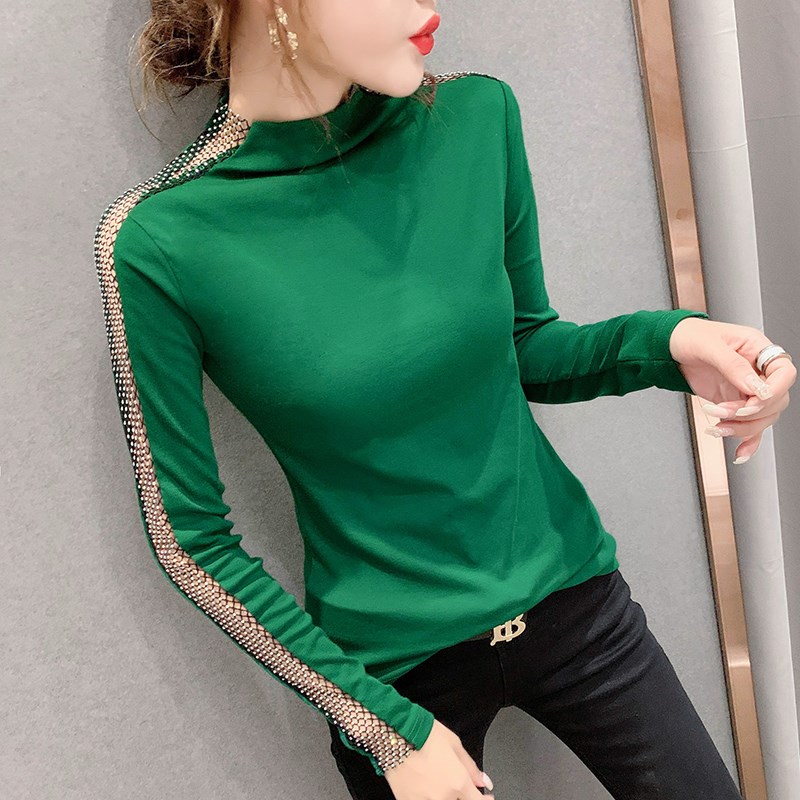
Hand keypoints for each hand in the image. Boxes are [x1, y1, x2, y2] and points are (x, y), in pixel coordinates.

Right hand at [384, 718, 494, 799]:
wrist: (394, 735)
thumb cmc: (423, 734)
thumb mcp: (454, 743)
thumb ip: (470, 767)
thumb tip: (483, 782)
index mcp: (458, 782)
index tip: (485, 797)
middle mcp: (443, 798)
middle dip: (461, 795)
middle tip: (455, 783)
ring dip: (444, 796)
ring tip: (435, 780)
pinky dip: (428, 797)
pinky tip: (423, 785)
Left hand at [668, 317, 795, 462]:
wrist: (670, 346)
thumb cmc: (690, 336)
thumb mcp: (709, 346)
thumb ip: (733, 366)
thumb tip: (755, 388)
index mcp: (758, 349)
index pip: (784, 373)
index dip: (773, 390)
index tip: (752, 399)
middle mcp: (757, 371)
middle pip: (776, 401)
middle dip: (751, 412)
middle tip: (725, 411)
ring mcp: (746, 390)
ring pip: (763, 418)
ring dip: (742, 427)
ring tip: (717, 426)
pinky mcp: (734, 404)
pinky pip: (750, 427)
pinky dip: (747, 442)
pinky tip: (740, 454)